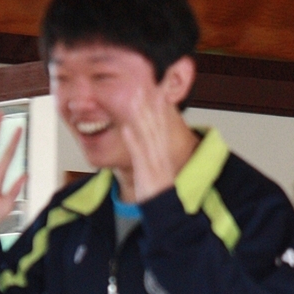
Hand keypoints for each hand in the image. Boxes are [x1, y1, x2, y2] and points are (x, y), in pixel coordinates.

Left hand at [121, 85, 189, 202]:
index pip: (162, 120)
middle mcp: (161, 151)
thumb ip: (147, 148)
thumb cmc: (159, 189)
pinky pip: (139, 153)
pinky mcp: (147, 172)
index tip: (154, 83)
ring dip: (141, 114)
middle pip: (156, 121)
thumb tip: (135, 130)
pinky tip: (126, 127)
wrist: (168, 212)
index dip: (158, 102)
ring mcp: (155, 161)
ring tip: (134, 96)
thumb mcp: (155, 165)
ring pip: (148, 133)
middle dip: (150, 101)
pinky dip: (133, 140)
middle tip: (144, 81)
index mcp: (164, 149)